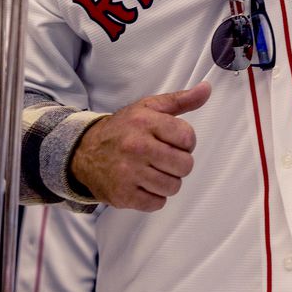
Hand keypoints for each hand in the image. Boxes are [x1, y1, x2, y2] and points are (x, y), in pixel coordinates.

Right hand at [70, 83, 210, 211]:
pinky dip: (154, 196)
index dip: (186, 142)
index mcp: (144, 121)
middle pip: (185, 165)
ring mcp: (128, 172)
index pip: (188, 138)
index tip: (173, 141)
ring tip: (153, 171)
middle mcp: (136, 146)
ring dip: (167, 181)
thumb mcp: (149, 108)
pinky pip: (157, 203)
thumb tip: (206, 89)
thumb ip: (181, 100)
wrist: (84, 151)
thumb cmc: (123, 129)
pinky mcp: (123, 195)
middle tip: (163, 158)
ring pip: (173, 186)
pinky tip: (143, 183)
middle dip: (179, 163)